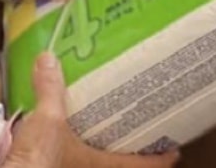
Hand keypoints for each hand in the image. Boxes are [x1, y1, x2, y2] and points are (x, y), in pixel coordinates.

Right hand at [2, 54, 179, 167]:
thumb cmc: (39, 158)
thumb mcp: (47, 119)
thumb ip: (50, 89)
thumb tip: (49, 58)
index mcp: (102, 164)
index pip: (145, 166)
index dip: (163, 158)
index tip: (175, 147)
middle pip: (124, 167)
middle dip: (135, 151)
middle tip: (143, 131)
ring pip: (101, 164)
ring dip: (108, 152)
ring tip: (111, 131)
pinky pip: (77, 162)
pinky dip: (81, 151)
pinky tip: (72, 138)